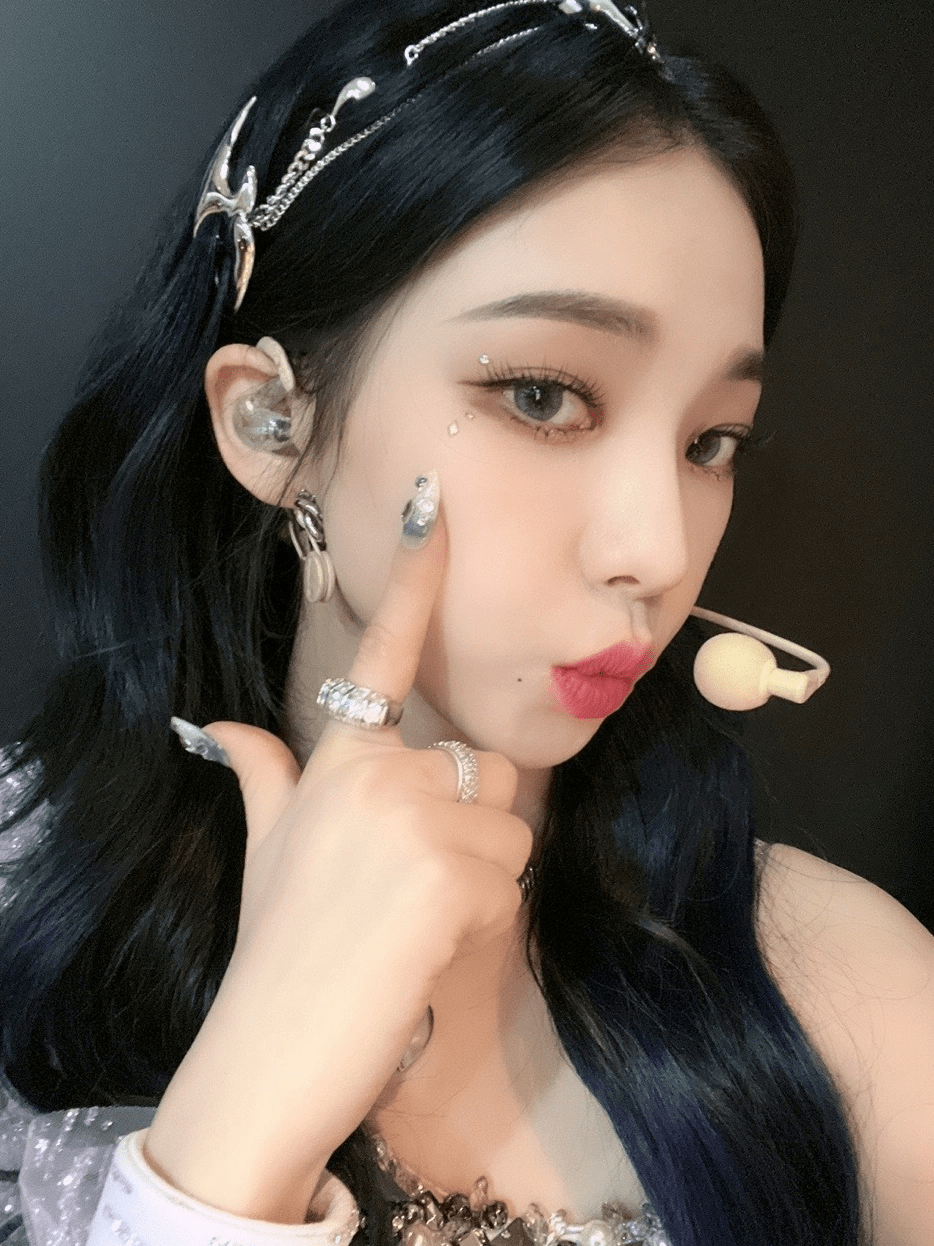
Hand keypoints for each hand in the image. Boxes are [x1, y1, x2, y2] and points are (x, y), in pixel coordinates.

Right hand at [145, 498, 531, 1222]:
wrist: (268, 1048)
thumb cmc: (274, 945)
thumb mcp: (266, 846)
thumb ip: (261, 773)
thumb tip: (214, 724)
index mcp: (337, 756)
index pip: (384, 655)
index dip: (413, 578)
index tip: (433, 506)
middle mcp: (377, 768)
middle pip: (484, 772)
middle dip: (467, 830)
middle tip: (406, 889)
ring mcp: (415, 815)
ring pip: (509, 831)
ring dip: (478, 881)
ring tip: (414, 922)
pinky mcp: (451, 868)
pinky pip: (510, 881)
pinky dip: (482, 922)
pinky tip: (425, 949)